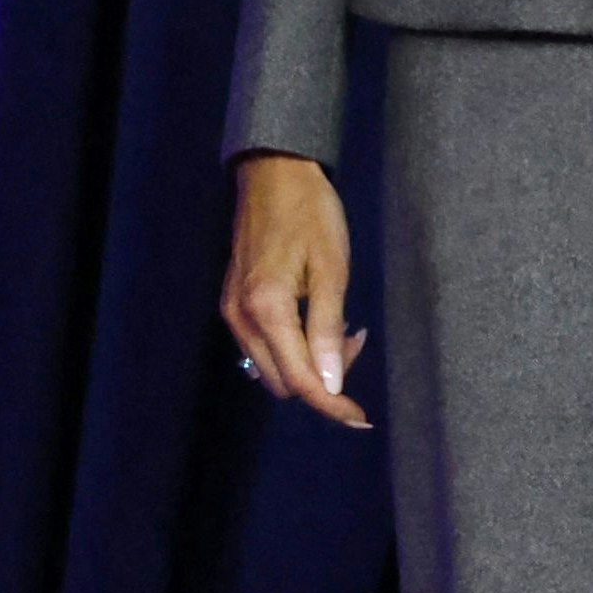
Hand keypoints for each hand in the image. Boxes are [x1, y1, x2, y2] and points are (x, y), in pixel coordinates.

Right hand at [221, 151, 369, 425]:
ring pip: (271, 368)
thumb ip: (329, 330)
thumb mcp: (332, 269)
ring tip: (344, 330)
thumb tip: (331, 385)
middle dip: (324, 378)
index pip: (299, 380)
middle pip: (283, 382)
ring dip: (308, 364)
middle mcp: (241, 319)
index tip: (360, 419)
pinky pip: (263, 346)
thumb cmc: (311, 213)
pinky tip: (319, 323)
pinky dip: (293, 347)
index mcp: (266, 310)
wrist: (274, 174)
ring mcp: (232, 312)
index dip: (331, 403)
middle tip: (356, 341)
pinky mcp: (233, 304)